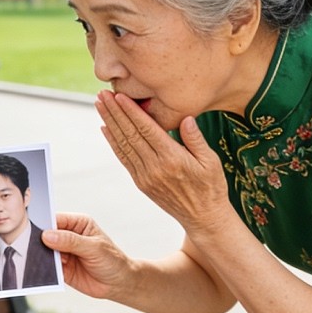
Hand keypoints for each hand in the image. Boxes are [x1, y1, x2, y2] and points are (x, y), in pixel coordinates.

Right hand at [42, 212, 132, 299]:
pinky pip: (47, 266)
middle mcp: (69, 236)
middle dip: (41, 241)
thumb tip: (48, 235)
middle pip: (48, 235)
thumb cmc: (113, 261)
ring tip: (42, 259)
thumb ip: (71, 241)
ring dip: (42, 255)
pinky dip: (44, 268)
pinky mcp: (61, 268)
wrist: (118, 284)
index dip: (46, 224)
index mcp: (78, 224)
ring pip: (45, 251)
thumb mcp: (94, 248)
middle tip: (37, 247)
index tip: (38, 232)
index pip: (56, 220)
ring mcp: (64, 252)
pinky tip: (45, 270)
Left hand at [95, 90, 229, 233]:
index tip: (119, 96)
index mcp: (173, 159)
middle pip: (130, 134)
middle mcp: (155, 167)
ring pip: (123, 145)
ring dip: (110, 124)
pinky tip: (106, 128)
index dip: (131, 112)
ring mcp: (145, 176)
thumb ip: (196, 139)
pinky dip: (113, 142)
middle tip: (102, 95)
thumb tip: (186, 118)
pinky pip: (124, 159)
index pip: (147, 130)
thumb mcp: (211, 161)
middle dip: (114, 113)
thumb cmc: (211, 187)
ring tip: (100, 106)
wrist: (203, 218)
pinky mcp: (141, 183)